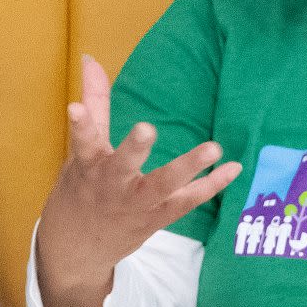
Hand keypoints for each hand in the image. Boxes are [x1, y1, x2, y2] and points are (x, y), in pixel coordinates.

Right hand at [33, 57, 241, 306]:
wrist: (78, 249)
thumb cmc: (83, 188)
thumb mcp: (82, 149)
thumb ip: (95, 102)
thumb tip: (90, 57)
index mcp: (89, 163)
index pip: (81, 140)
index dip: (79, 124)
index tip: (73, 108)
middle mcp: (111, 184)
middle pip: (122, 166)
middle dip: (134, 149)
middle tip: (146, 129)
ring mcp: (135, 203)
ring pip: (162, 186)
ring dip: (188, 167)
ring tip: (213, 148)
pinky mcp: (157, 217)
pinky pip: (187, 202)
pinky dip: (211, 186)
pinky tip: (234, 168)